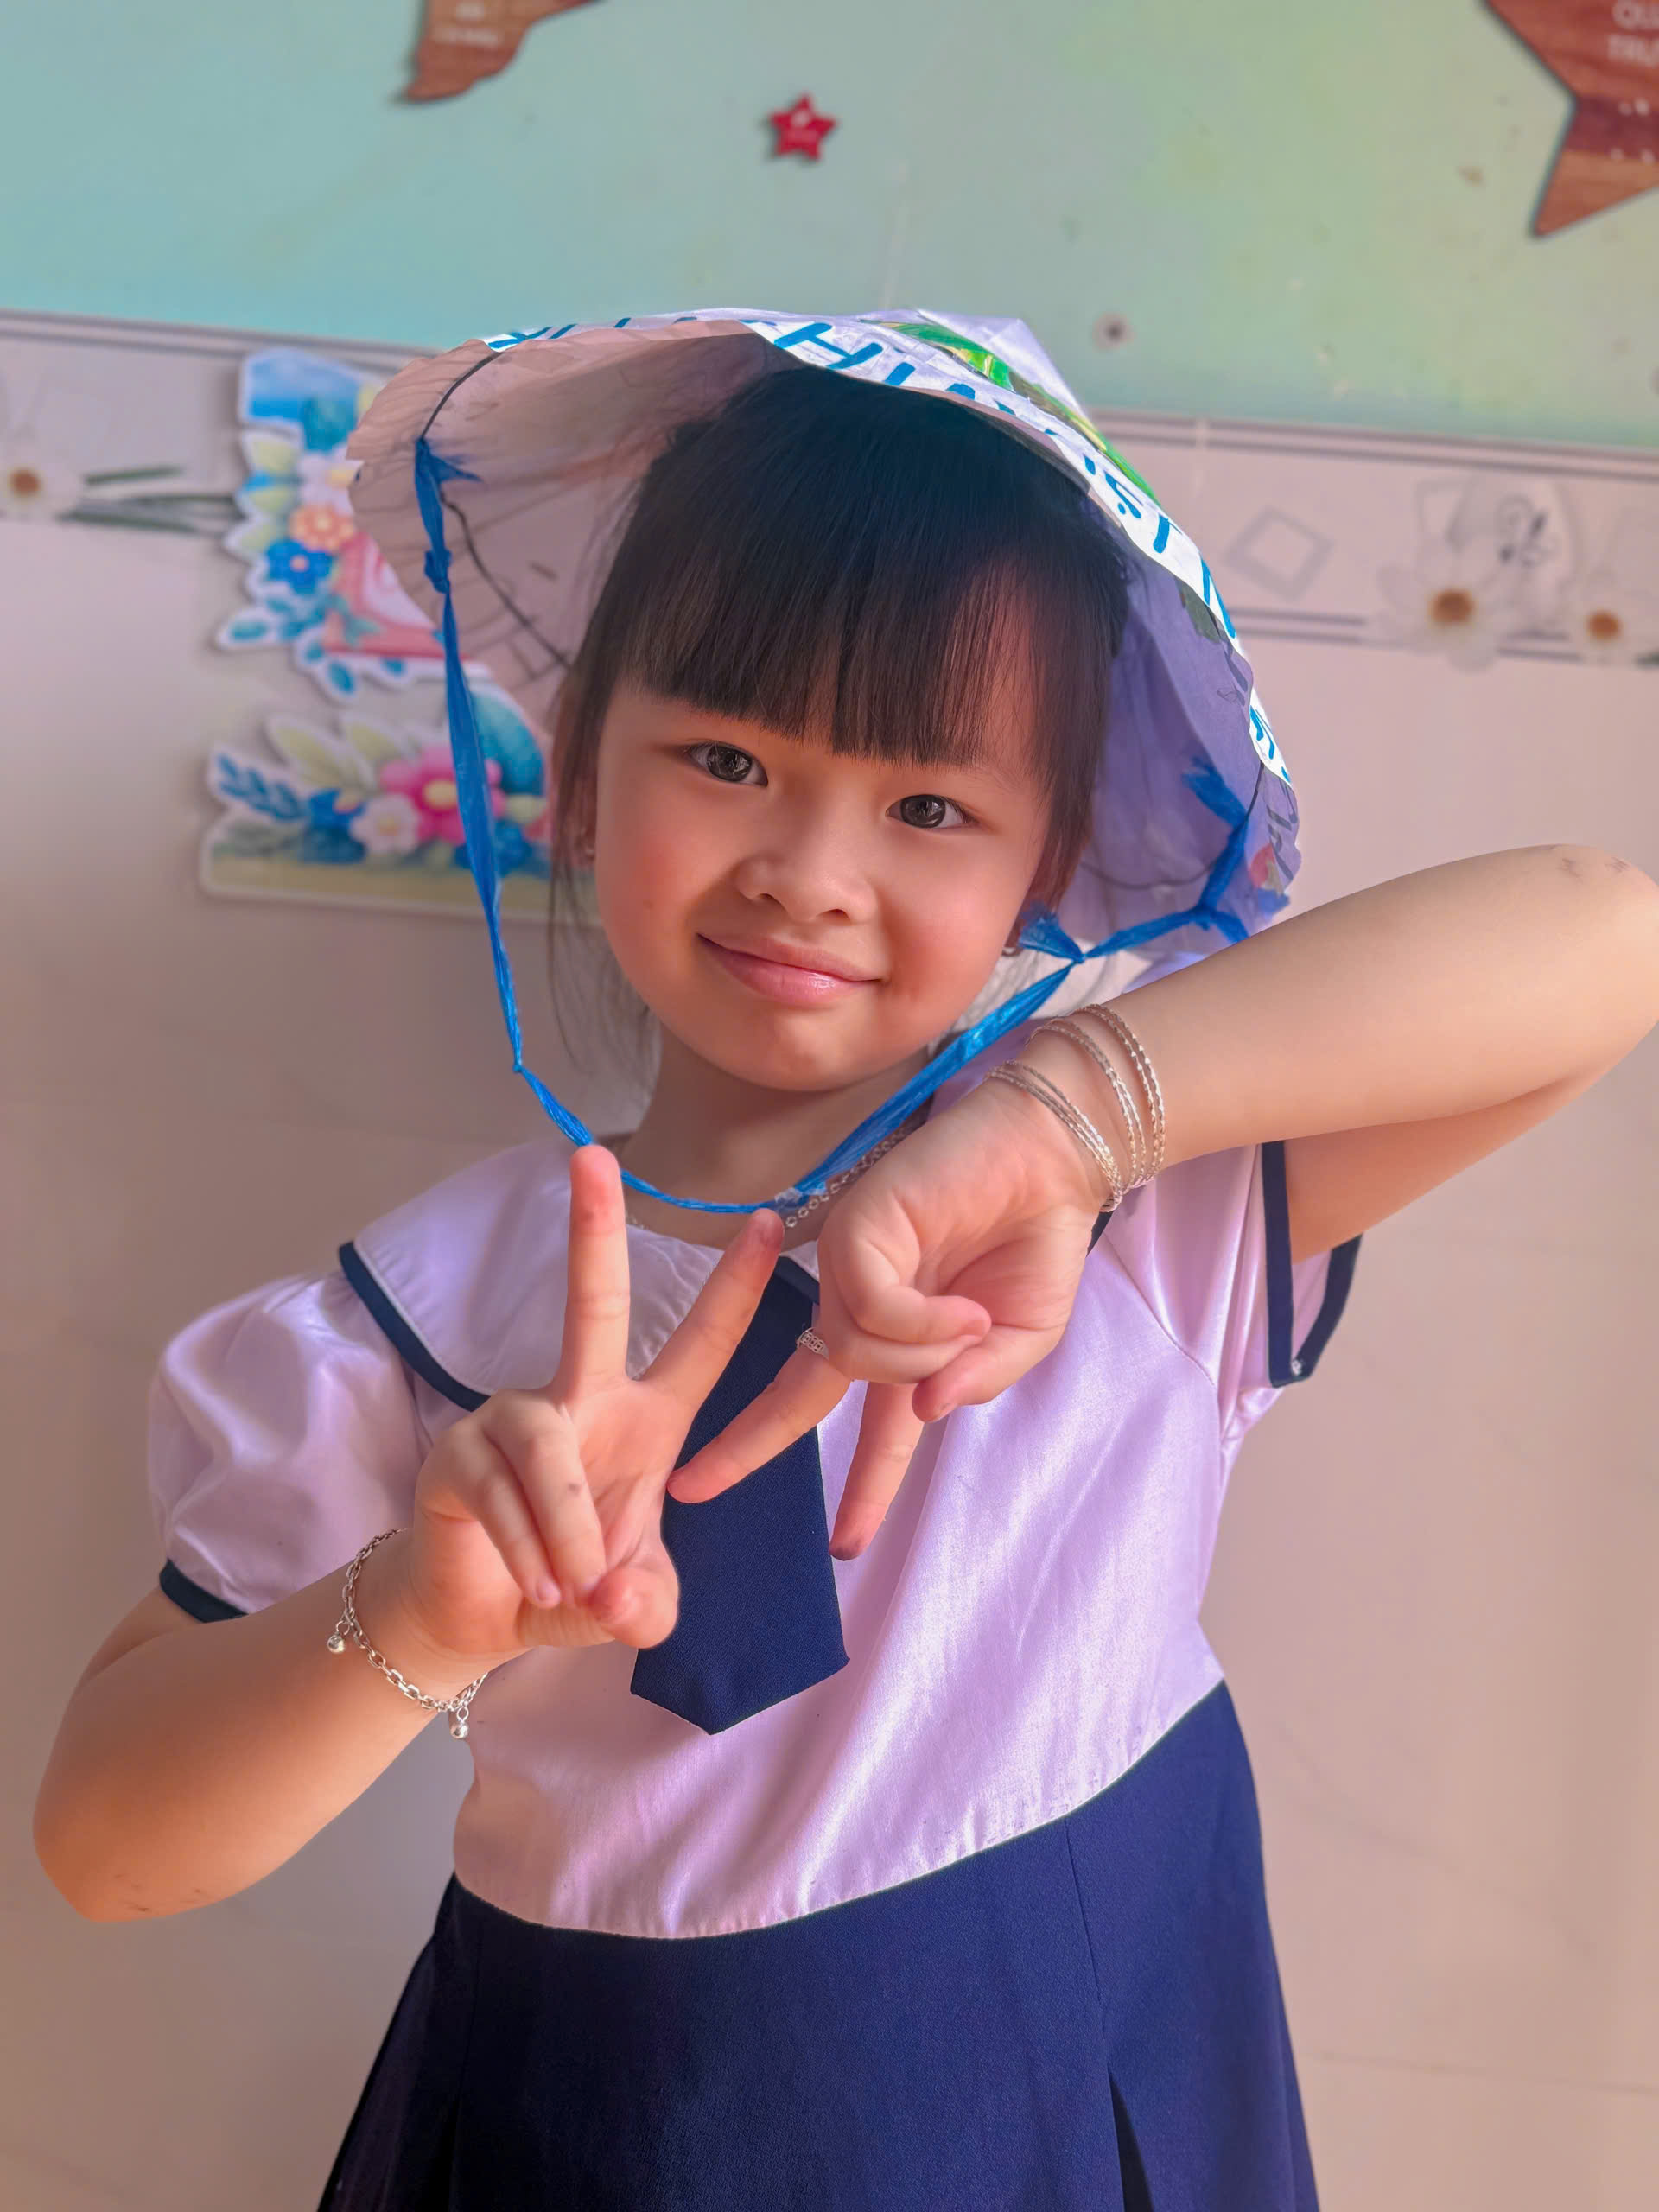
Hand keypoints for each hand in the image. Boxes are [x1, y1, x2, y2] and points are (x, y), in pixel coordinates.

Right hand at [389, 1146, 782, 1670]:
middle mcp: (580, 1399)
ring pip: (549, 1449)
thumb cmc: (576, 1585)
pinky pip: (503, 1491)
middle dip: (593, 1229)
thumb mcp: (636, 1604)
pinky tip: (537, 1583)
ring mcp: (514, 1419)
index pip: (701, 1344)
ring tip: (572, 1583)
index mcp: (646, 1419)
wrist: (484, 1618)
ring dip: (568, 1524)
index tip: (767, 1221)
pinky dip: (527, 1546)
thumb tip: (617, 1592)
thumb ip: (646, 1606)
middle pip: (592, 1305)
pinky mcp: (458, 1453)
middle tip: (591, 1157)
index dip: (735, 1288)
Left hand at [668, 1068, 1103, 1557]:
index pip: (871, 1425)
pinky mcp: (854, 1233)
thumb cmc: (1036, 1240)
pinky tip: (960, 1309)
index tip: (846, 1547)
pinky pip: (870, 1308)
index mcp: (908, 1341)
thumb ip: (975, 1382)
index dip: (864, 1485)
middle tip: (693, 1488)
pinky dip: (919, 1322)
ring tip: (973, 1322)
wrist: (1050, 1158)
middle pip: (798, 1391)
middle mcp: (865, 1309)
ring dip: (919, 1356)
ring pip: (852, 1352)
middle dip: (748, 1443)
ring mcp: (852, 1271)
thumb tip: (927, 1414)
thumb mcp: (1020, 1340)